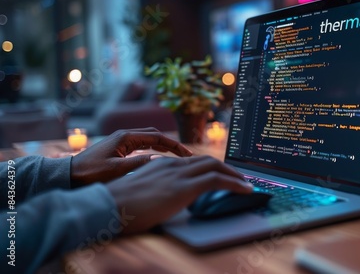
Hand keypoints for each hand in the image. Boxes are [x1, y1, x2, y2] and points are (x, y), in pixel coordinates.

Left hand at [71, 128, 192, 185]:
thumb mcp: (117, 170)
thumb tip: (161, 159)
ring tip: (177, 157)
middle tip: (186, 156)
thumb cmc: (91, 173)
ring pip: (148, 139)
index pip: (157, 137)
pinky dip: (154, 149)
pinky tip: (160, 157)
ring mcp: (121, 140)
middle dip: (171, 144)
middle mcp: (125, 135)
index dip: (174, 145)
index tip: (187, 155)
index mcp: (126, 137)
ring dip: (163, 146)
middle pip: (155, 135)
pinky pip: (141, 144)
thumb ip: (140, 163)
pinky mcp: (118, 147)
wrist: (70, 175)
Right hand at [106, 155, 253, 233]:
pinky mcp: (184, 187)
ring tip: (246, 184)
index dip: (210, 167)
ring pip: (215, 166)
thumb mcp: (141, 192)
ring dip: (234, 174)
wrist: (105, 207)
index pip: (193, 161)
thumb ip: (156, 189)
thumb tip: (165, 198)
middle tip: (239, 177)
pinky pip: (217, 180)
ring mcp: (178, 174)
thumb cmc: (118, 205)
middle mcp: (172, 164)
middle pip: (208, 160)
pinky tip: (244, 189)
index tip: (221, 174)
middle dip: (227, 168)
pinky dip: (235, 183)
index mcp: (162, 164)